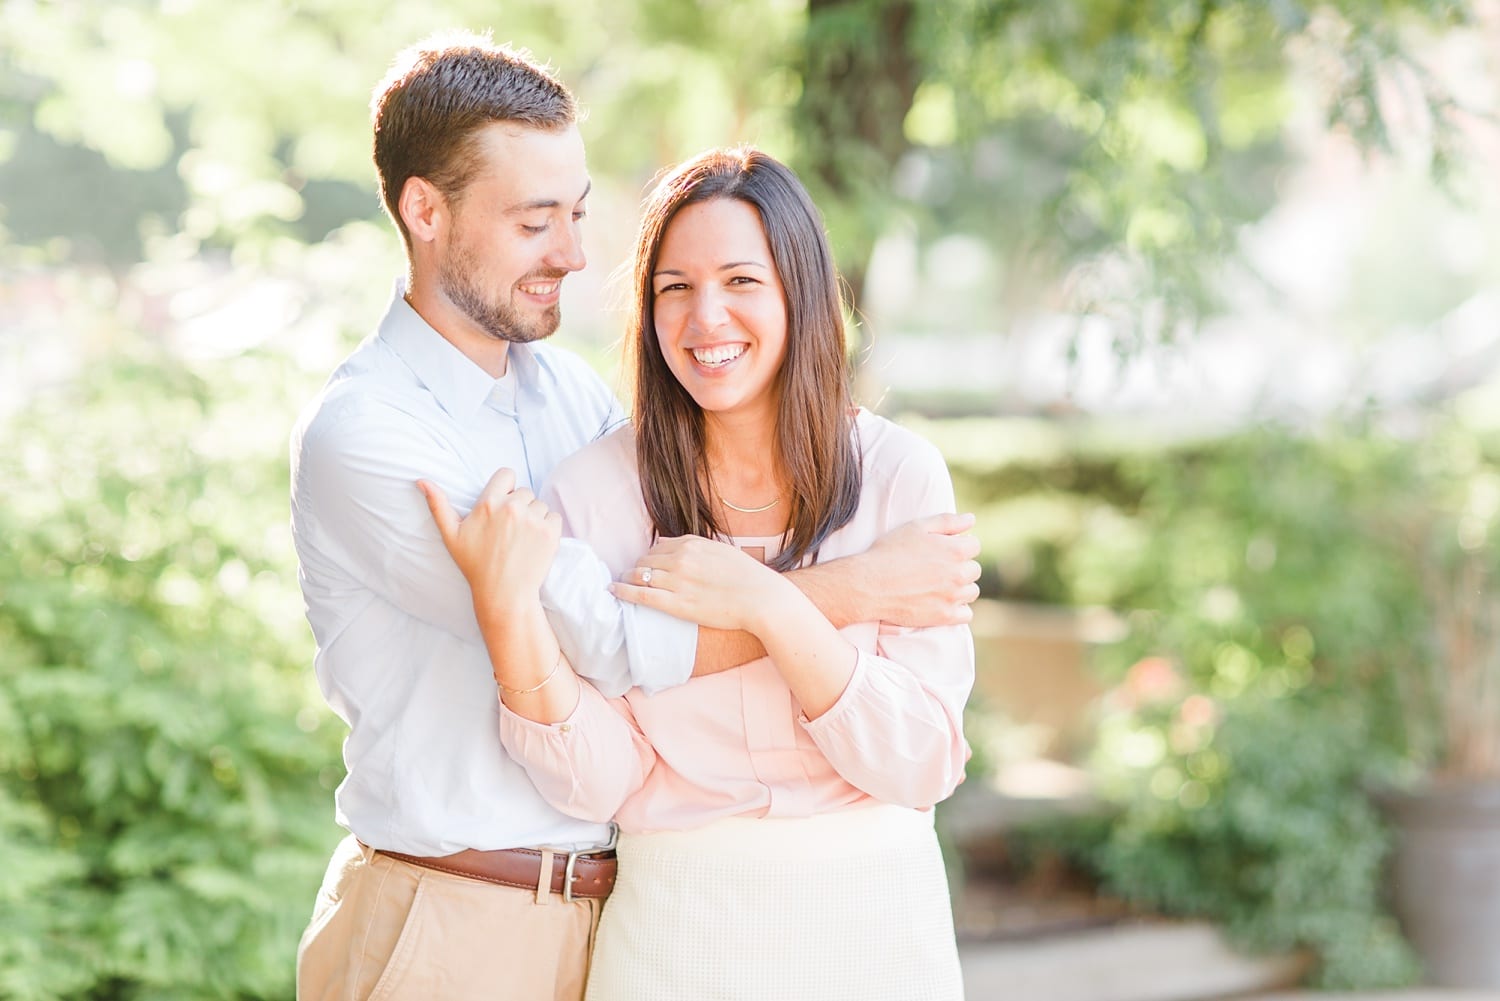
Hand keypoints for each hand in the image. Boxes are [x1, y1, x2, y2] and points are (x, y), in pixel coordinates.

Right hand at [418, 469, 560, 603]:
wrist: (504, 594)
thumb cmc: (475, 565)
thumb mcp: (451, 535)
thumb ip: (438, 504)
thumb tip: (420, 480)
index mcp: (489, 503)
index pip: (507, 474)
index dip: (506, 488)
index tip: (502, 506)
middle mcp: (512, 507)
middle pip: (524, 491)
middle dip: (519, 506)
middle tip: (509, 530)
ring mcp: (533, 519)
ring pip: (539, 505)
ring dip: (534, 517)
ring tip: (521, 539)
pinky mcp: (550, 532)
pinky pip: (554, 517)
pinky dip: (548, 528)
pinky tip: (534, 543)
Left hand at [610, 536, 794, 633]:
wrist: (761, 599)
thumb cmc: (747, 577)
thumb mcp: (720, 550)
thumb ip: (694, 545)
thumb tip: (666, 542)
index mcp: (692, 544)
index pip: (657, 547)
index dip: (648, 557)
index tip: (644, 565)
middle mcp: (680, 558)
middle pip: (645, 560)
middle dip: (635, 568)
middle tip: (629, 577)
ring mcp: (677, 581)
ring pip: (639, 575)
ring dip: (626, 579)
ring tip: (620, 585)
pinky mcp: (676, 603)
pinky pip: (640, 594)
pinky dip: (623, 591)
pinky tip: (613, 591)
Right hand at [863, 513, 981, 626]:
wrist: (868, 584)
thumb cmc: (889, 552)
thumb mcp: (916, 527)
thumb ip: (947, 522)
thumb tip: (971, 520)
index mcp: (955, 550)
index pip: (974, 546)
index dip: (959, 546)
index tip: (944, 550)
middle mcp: (958, 574)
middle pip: (974, 570)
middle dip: (960, 567)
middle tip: (938, 569)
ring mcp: (952, 597)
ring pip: (971, 591)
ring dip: (960, 588)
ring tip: (938, 586)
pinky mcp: (944, 616)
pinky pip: (966, 614)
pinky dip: (958, 609)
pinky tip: (942, 602)